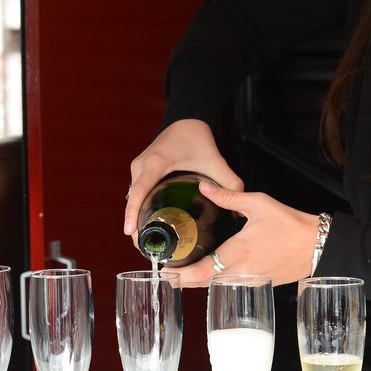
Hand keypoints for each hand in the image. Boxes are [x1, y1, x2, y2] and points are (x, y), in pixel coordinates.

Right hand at [123, 119, 244, 238]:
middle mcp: (141, 166)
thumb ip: (229, 183)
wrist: (186, 119)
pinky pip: (136, 193)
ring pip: (133, 199)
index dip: (132, 212)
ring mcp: (138, 168)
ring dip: (135, 219)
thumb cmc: (196, 137)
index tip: (131, 233)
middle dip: (134, 225)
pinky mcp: (140, 171)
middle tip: (144, 250)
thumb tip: (238, 211)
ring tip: (144, 244)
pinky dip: (138, 210)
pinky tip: (146, 226)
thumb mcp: (215, 160)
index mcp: (156, 163)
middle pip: (133, 200)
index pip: (140, 191)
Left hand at [167, 178, 319, 288]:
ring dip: (198, 284)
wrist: (318, 245)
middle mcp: (242, 271)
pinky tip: (209, 276)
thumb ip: (227, 197)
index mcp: (238, 251)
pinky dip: (217, 284)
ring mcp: (251, 280)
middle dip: (183, 282)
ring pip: (218, 287)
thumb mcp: (258, 203)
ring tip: (181, 276)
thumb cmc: (290, 223)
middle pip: (204, 284)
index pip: (202, 271)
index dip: (180, 275)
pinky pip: (232, 287)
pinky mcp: (260, 284)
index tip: (165, 271)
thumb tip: (203, 185)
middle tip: (166, 275)